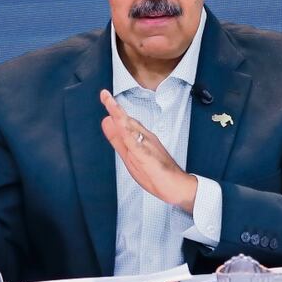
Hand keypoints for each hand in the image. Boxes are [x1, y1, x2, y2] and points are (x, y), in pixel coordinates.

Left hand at [99, 89, 197, 213]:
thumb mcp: (130, 154)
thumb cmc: (156, 172)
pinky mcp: (150, 158)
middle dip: (115, 108)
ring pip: (133, 130)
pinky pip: (139, 147)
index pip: (125, 120)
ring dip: (122, 118)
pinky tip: (124, 131)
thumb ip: (117, 139)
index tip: (105, 96)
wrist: (177, 186)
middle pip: (128, 121)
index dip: (114, 108)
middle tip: (104, 95)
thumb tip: (106, 122)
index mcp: (140, 137)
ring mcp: (148, 147)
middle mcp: (145, 138)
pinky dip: (131, 138)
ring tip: (111, 105)